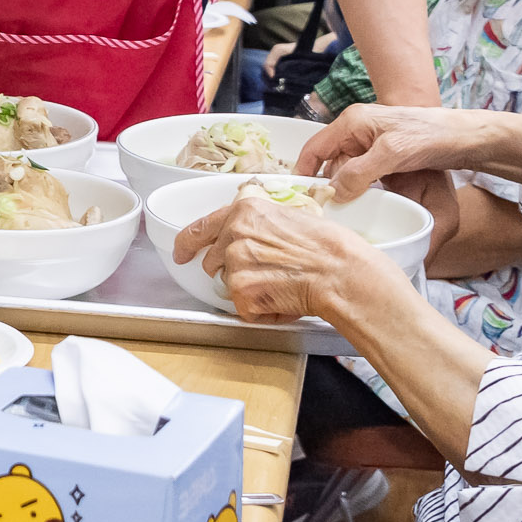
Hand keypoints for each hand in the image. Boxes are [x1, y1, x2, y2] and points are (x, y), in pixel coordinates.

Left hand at [171, 187, 377, 324]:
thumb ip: (257, 221)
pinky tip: (285, 299)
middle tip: (268, 275)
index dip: (188, 243)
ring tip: (283, 284)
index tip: (182, 252)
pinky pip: (245, 309)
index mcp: (245, 209)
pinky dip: (263, 312)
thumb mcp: (288, 214)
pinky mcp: (242, 292)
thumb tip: (249, 232)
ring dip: (253, 291)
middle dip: (235, 272)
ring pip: (232, 285)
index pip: (200, 228)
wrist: (339, 271)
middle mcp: (234, 233)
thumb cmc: (327, 245)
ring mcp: (235, 263)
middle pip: (215, 262)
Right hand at [290, 101, 480, 222]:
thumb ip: (359, 173)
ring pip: (347, 173)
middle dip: (326, 186)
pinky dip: (361, 191)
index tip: (298, 196)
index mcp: (352, 123)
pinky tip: (363, 206)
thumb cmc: (428, 135)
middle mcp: (357, 132)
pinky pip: (363, 177)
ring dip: (345, 191)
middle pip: (330, 163)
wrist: (464, 137)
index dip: (303, 171)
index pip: (314, 147)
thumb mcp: (391, 154)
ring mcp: (372, 146)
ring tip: (342, 214)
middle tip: (324, 213)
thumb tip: (334, 194)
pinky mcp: (385, 158)